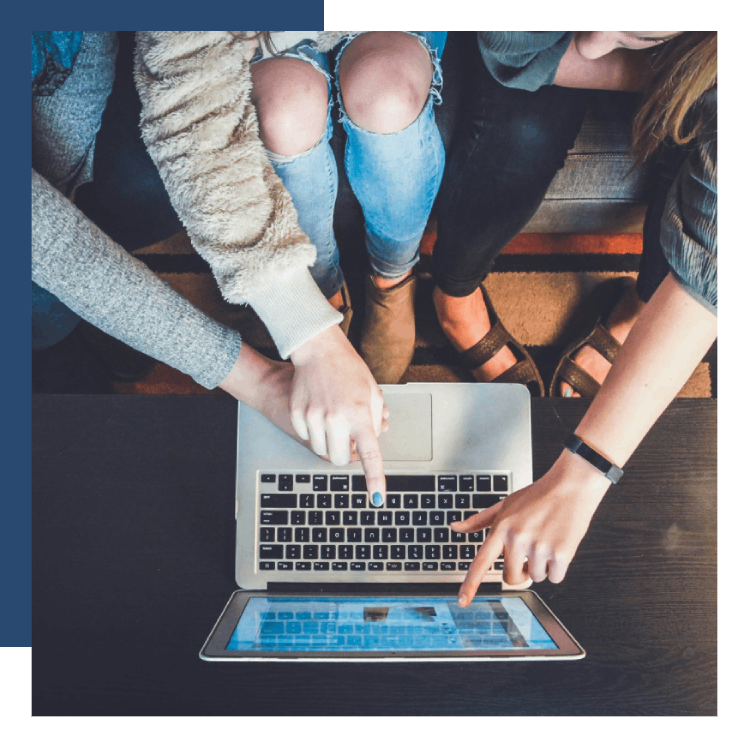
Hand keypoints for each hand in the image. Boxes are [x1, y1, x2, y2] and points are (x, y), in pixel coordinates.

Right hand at [289, 325, 387, 504]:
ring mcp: (314, 417)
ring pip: (322, 450)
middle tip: (348, 437)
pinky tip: (318, 410)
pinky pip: (307, 437)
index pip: (370, 455)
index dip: (375, 480)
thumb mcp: (372, 393)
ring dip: (329, 442)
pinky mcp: (297, 414)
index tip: (377, 498)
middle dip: (345, 454)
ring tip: (333, 418)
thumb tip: (371, 442)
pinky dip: (314, 431)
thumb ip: (375, 421)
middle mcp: (336, 419)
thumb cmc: (348, 369)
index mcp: (360, 415)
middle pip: (339, 459)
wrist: (318, 350)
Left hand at [451, 450, 611, 605]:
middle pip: (511, 577)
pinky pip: (555, 578)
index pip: (481, 562)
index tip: (462, 601)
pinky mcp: (561, 553)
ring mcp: (539, 547)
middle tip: (529, 552)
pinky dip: (558, 568)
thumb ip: (479, 520)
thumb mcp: (505, 504)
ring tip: (546, 540)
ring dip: (542, 566)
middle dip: (520, 571)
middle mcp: (517, 539)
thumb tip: (455, 527)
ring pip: (536, 577)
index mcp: (501, 528)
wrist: (571, 486)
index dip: (470, 584)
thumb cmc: (538, 495)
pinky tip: (559, 545)